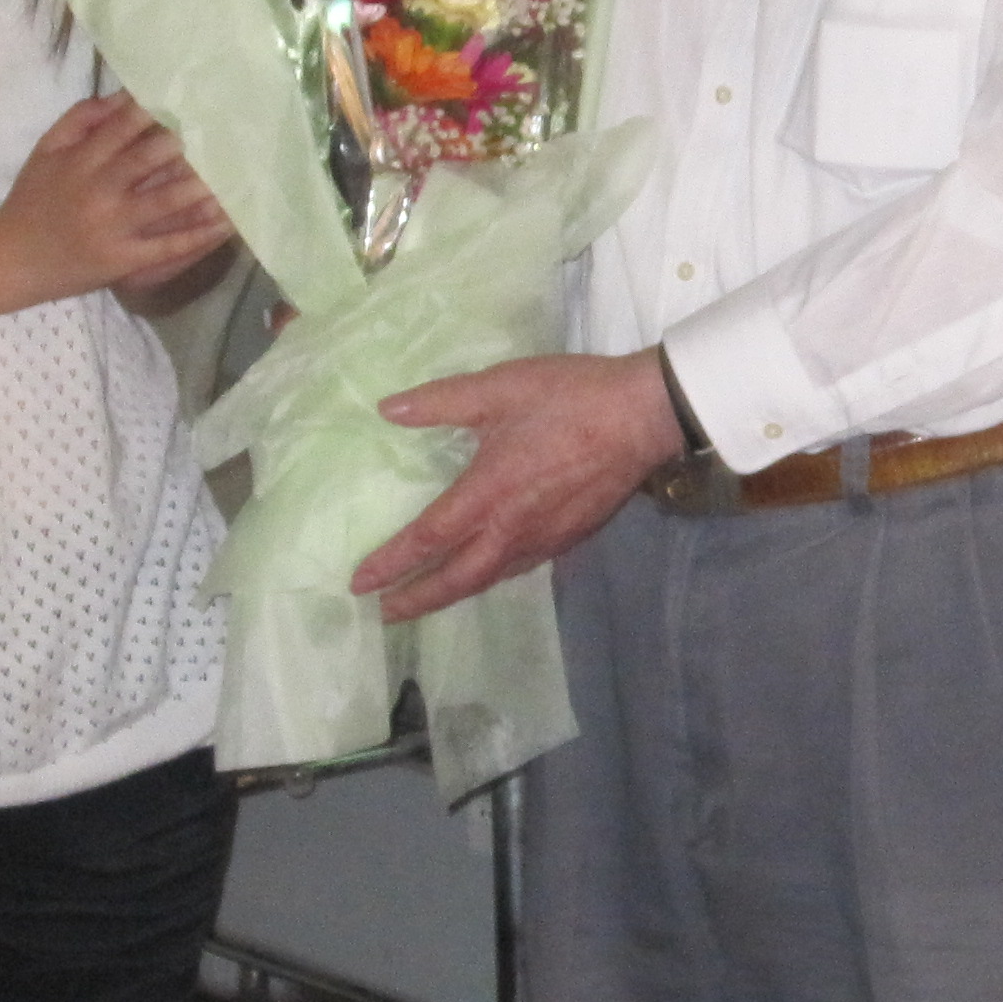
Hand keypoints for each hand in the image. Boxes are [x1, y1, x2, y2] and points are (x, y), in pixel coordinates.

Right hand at [0, 96, 232, 307]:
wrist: (7, 260)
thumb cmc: (31, 201)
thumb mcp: (46, 152)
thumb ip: (80, 120)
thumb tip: (124, 96)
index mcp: (80, 161)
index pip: (124, 127)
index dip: (158, 112)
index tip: (189, 99)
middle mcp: (98, 190)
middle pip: (148, 159)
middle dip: (184, 144)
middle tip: (221, 130)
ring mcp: (113, 227)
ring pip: (164, 202)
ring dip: (202, 187)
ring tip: (236, 173)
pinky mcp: (123, 260)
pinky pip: (167, 247)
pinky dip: (199, 235)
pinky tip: (227, 222)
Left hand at [351, 352, 683, 622]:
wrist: (643, 417)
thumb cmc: (569, 398)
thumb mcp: (499, 387)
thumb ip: (441, 401)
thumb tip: (388, 409)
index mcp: (487, 494)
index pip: (426, 539)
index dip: (390, 564)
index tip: (359, 584)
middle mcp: (511, 529)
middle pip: (455, 579)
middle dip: (416, 600)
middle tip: (385, 614)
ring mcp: (543, 539)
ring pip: (488, 579)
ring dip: (452, 593)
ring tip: (427, 599)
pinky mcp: (569, 539)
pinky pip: (519, 568)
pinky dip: (491, 577)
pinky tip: (488, 570)